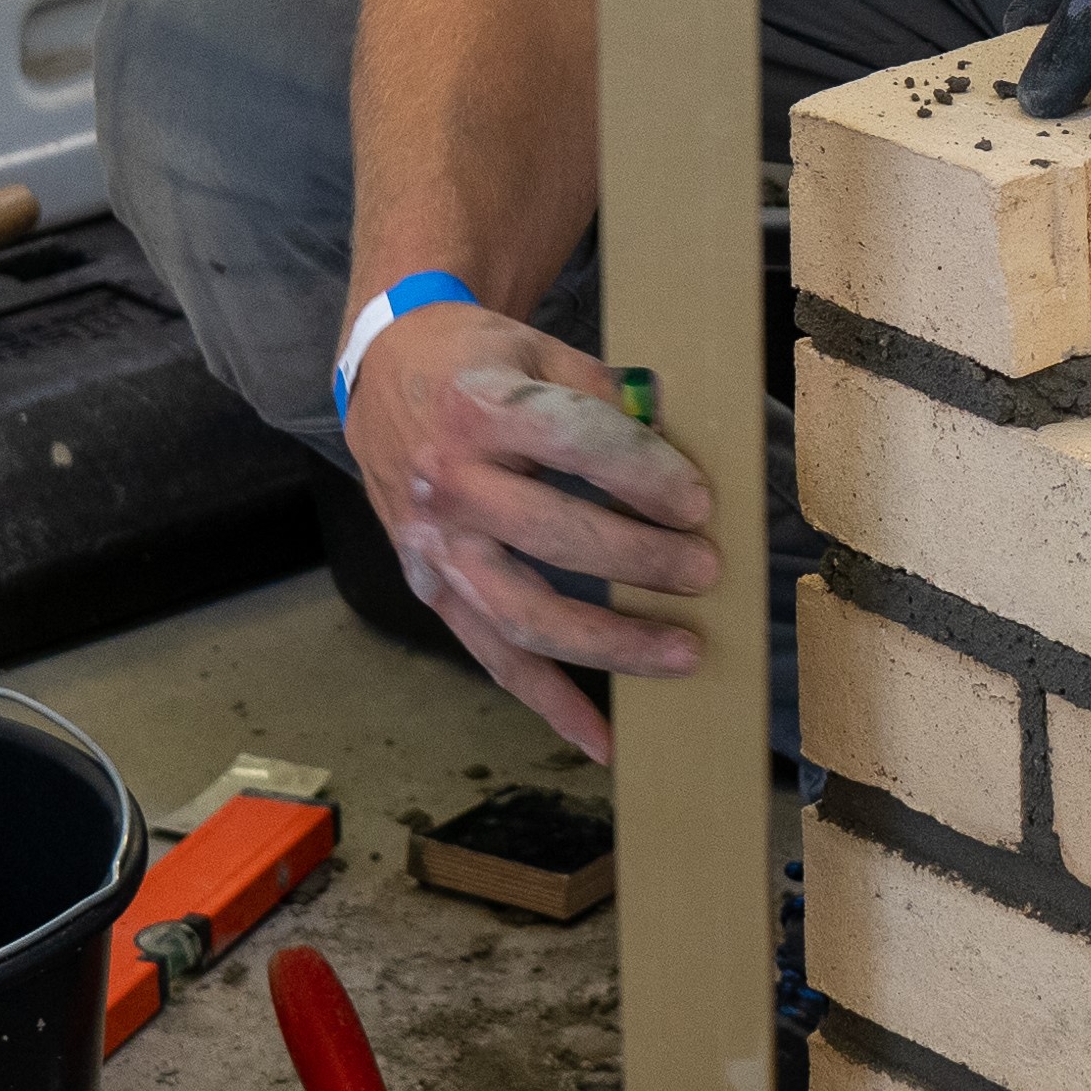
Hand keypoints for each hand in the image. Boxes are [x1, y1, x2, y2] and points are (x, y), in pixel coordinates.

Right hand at [343, 305, 717, 761]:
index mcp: (482, 407)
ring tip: (683, 651)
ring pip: (523, 613)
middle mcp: (449, 481)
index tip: (698, 501)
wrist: (385, 377)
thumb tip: (681, 442)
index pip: (573, 442)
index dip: (642, 473)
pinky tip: (604, 739)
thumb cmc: (478, 363)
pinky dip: (551, 703)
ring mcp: (436, 545)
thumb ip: (606, 393)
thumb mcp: (537, 351)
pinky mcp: (433, 588)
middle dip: (639, 559)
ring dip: (608, 644)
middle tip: (705, 571)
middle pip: (552, 534)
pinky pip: (494, 657)